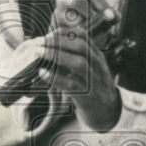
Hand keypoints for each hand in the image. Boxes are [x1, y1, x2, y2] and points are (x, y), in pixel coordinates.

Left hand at [40, 0, 121, 130]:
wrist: (107, 112)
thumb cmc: (92, 88)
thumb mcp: (87, 69)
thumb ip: (72, 57)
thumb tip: (47, 46)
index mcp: (96, 56)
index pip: (83, 36)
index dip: (64, 32)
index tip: (48, 34)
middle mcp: (98, 66)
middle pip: (81, 46)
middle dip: (58, 41)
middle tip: (40, 42)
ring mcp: (95, 82)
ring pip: (79, 64)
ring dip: (56, 56)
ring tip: (39, 53)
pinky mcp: (89, 97)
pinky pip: (72, 86)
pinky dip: (56, 78)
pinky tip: (43, 73)